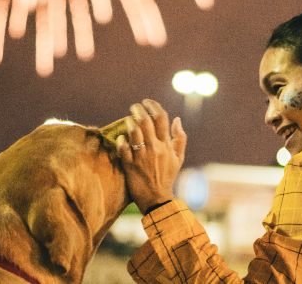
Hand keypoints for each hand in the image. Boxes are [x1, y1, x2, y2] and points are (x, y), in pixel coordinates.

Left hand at [116, 99, 186, 213]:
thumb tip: (177, 119)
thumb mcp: (178, 158)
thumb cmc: (167, 177)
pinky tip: (121, 137)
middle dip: (138, 109)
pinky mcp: (130, 165)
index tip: (146, 102)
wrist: (157, 199)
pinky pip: (123, 148)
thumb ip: (180, 138)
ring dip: (129, 121)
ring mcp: (142, 157)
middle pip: (145, 121)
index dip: (153, 106)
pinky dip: (121, 140)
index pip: (161, 118)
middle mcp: (155, 148)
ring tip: (128, 119)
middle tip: (134, 107)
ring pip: (134, 131)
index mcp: (166, 145)